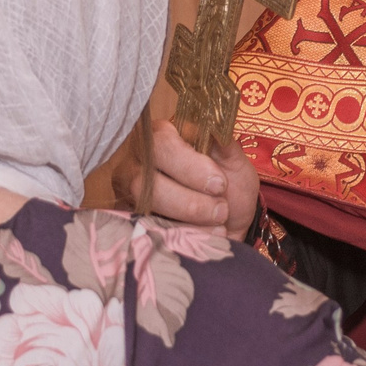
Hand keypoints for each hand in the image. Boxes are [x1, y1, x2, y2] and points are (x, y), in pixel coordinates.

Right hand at [141, 118, 259, 237]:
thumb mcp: (235, 162)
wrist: (230, 222)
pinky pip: (146, 233)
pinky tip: (203, 237)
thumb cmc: (229, 186)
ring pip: (144, 208)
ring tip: (218, 224)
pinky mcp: (131, 223)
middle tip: (221, 209)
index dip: (188, 165)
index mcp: (163, 135)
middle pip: (144, 179)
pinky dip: (180, 237)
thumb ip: (225, 144)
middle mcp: (138, 162)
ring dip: (186, 220)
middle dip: (188, 201)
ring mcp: (130, 194)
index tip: (219, 184)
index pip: (160, 142)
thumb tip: (217, 128)